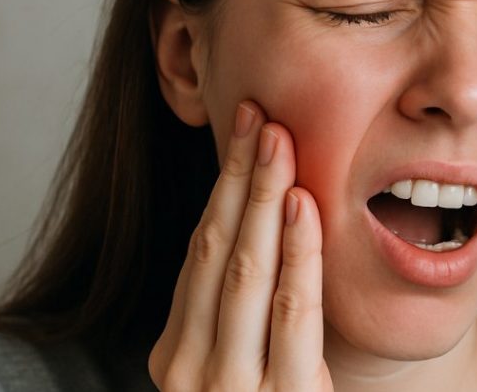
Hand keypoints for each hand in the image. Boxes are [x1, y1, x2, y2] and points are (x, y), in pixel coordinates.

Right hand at [149, 101, 332, 390]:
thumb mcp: (233, 374)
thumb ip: (235, 319)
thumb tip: (253, 229)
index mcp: (172, 357)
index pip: (200, 254)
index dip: (223, 187)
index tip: (242, 129)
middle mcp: (188, 371)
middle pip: (216, 251)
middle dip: (239, 177)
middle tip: (258, 113)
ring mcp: (229, 389)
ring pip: (245, 272)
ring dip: (264, 199)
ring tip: (278, 139)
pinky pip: (290, 314)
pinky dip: (298, 253)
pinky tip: (304, 205)